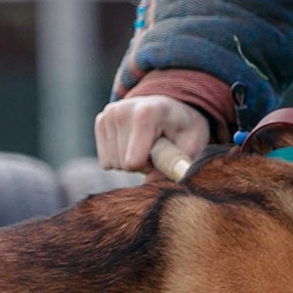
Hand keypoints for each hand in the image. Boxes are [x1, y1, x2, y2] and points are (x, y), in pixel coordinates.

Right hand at [95, 95, 209, 171]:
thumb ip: (175, 165)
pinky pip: (105, 160)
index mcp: (146, 113)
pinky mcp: (101, 120)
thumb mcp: (191, 145)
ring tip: (146, 146)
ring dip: (130, 162)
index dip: (150, 165)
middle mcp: (122, 110)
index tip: (164, 151)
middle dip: (141, 164)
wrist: (172, 108)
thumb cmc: (184, 128)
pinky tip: (133, 144)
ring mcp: (109, 114)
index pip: (133, 161)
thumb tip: (149, 184)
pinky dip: (120, 158)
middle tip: (156, 149)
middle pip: (123, 164)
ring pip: (112, 163)